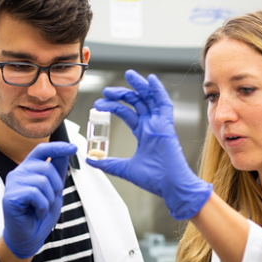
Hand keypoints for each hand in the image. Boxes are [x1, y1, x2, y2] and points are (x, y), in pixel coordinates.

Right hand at [2, 142, 76, 258]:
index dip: (58, 147)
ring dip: (48, 198)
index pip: (42, 150)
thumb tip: (65, 150)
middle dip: (56, 186)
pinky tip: (37, 213)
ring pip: (42, 181)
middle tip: (49, 200)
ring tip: (42, 207)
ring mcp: (13, 184)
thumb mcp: (55, 188)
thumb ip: (58, 170)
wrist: (30, 237)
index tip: (74, 148)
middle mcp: (18, 172)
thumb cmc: (41, 213)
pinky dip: (42, 206)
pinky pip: (35, 194)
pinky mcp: (10, 197)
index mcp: (29, 168)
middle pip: (46, 167)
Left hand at [86, 70, 211, 219]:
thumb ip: (108, 164)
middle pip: (137, 102)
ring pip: (150, 99)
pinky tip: (150, 80)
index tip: (99, 104)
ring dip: (139, 86)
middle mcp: (151, 126)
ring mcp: (160, 124)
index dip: (114, 106)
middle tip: (107, 90)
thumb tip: (90, 161)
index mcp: (143, 133)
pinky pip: (164, 104)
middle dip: (122, 93)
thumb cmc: (154, 179)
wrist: (171, 186)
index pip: (127, 113)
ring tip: (128, 75)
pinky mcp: (167, 125)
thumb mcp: (124, 169)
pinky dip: (158, 91)